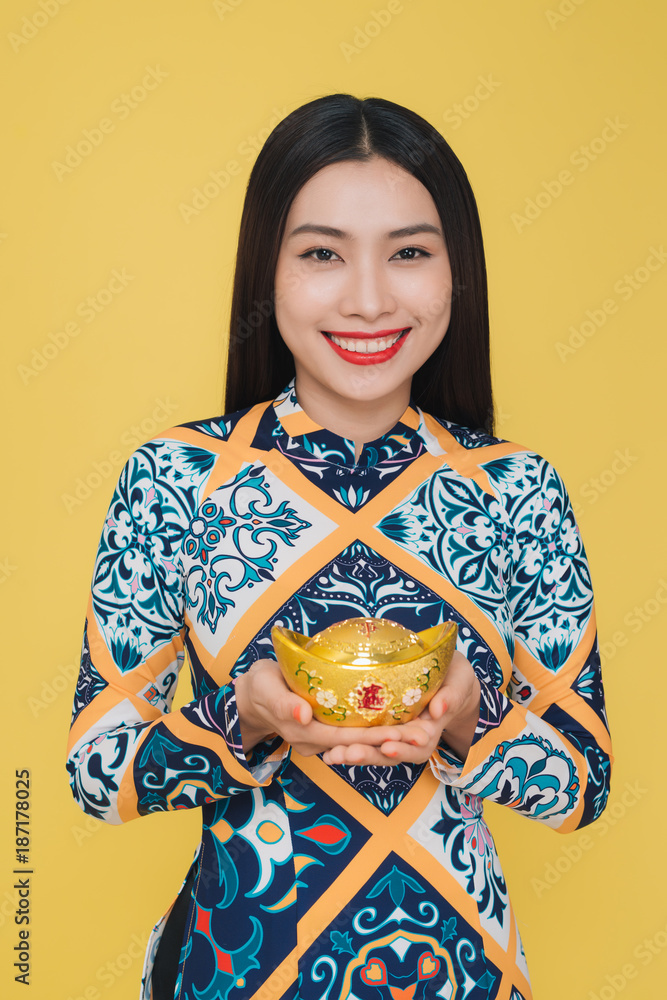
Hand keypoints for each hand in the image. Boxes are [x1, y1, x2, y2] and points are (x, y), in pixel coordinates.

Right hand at [234, 659, 411, 757]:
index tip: (403, 733)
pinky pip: (353, 735)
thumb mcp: (265, 687)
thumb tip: (303, 715)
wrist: (251, 696)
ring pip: (359, 742)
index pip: (347, 739)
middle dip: (393, 740)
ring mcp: (321, 740)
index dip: (376, 738)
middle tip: (425, 734)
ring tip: (421, 732)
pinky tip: (398, 723)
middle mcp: (316, 742)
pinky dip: (375, 732)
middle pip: (360, 744)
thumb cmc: (258, 685)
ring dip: (389, 739)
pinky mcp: (325, 732)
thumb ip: (283, 702)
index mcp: (304, 732)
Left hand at [321, 651, 480, 766]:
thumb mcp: (459, 682)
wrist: (448, 678)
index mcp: (431, 728)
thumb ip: (451, 696)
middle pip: (391, 752)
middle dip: (370, 755)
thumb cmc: (454, 678)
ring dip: (354, 754)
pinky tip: (327, 750)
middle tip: (349, 753)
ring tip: (333, 755)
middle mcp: (411, 737)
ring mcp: (395, 734)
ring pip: (375, 750)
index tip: (387, 745)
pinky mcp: (380, 728)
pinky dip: (347, 747)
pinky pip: (365, 741)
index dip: (403, 747)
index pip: (418, 744)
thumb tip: (438, 710)